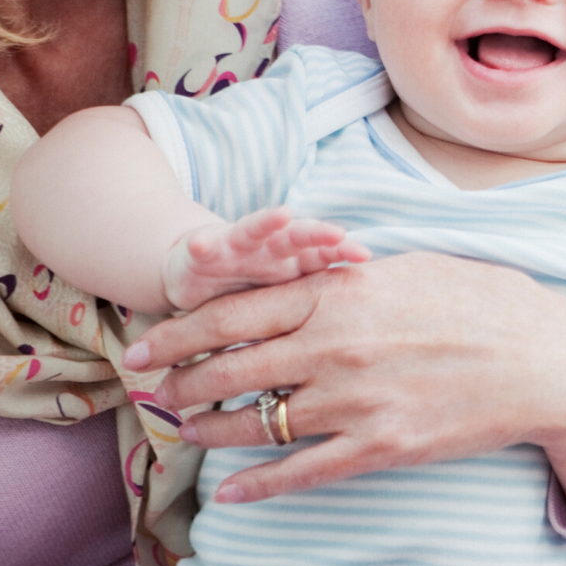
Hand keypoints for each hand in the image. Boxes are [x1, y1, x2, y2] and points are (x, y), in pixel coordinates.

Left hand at [123, 251, 565, 514]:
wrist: (544, 360)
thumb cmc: (485, 304)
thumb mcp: (410, 269)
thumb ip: (348, 278)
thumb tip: (305, 278)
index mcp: (343, 294)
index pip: (238, 311)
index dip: (182, 331)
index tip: (147, 345)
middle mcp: (339, 346)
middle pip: (233, 367)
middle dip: (180, 382)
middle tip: (147, 393)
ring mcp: (357, 400)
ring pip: (258, 422)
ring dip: (210, 431)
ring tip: (183, 433)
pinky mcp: (381, 446)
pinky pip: (303, 471)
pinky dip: (259, 485)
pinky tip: (229, 492)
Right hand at [161, 207, 370, 311]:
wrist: (203, 269)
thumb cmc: (255, 293)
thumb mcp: (288, 306)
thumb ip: (316, 319)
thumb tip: (356, 350)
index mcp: (295, 262)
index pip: (324, 254)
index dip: (343, 252)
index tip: (363, 255)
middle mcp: (270, 248)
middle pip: (298, 237)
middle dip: (317, 234)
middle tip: (336, 234)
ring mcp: (237, 246)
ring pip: (255, 230)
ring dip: (267, 223)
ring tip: (282, 215)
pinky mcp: (204, 250)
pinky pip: (203, 247)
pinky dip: (202, 245)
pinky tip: (202, 246)